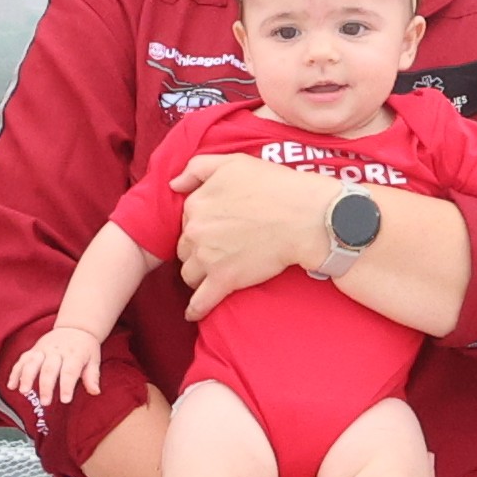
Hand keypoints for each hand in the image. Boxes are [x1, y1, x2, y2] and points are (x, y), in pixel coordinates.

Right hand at [8, 324, 106, 405]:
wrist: (75, 328)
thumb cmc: (85, 349)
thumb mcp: (94, 360)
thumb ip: (92, 376)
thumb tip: (95, 392)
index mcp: (74, 354)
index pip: (70, 371)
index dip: (67, 386)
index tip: (65, 400)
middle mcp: (57, 351)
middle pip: (49, 369)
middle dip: (45, 386)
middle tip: (45, 402)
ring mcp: (43, 349)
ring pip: (32, 362)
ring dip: (26, 377)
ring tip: (24, 392)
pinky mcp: (33, 350)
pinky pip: (22, 360)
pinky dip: (15, 372)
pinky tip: (11, 385)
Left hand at [169, 151, 329, 316]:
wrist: (304, 217)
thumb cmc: (274, 186)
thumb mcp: (234, 162)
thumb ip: (198, 168)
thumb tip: (173, 184)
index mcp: (196, 203)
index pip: (187, 219)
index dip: (200, 224)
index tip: (215, 227)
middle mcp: (196, 231)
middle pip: (185, 248)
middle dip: (196, 250)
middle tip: (217, 250)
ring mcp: (208, 258)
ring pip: (189, 273)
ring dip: (197, 275)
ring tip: (210, 275)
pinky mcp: (224, 280)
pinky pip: (201, 301)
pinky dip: (195, 309)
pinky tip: (193, 313)